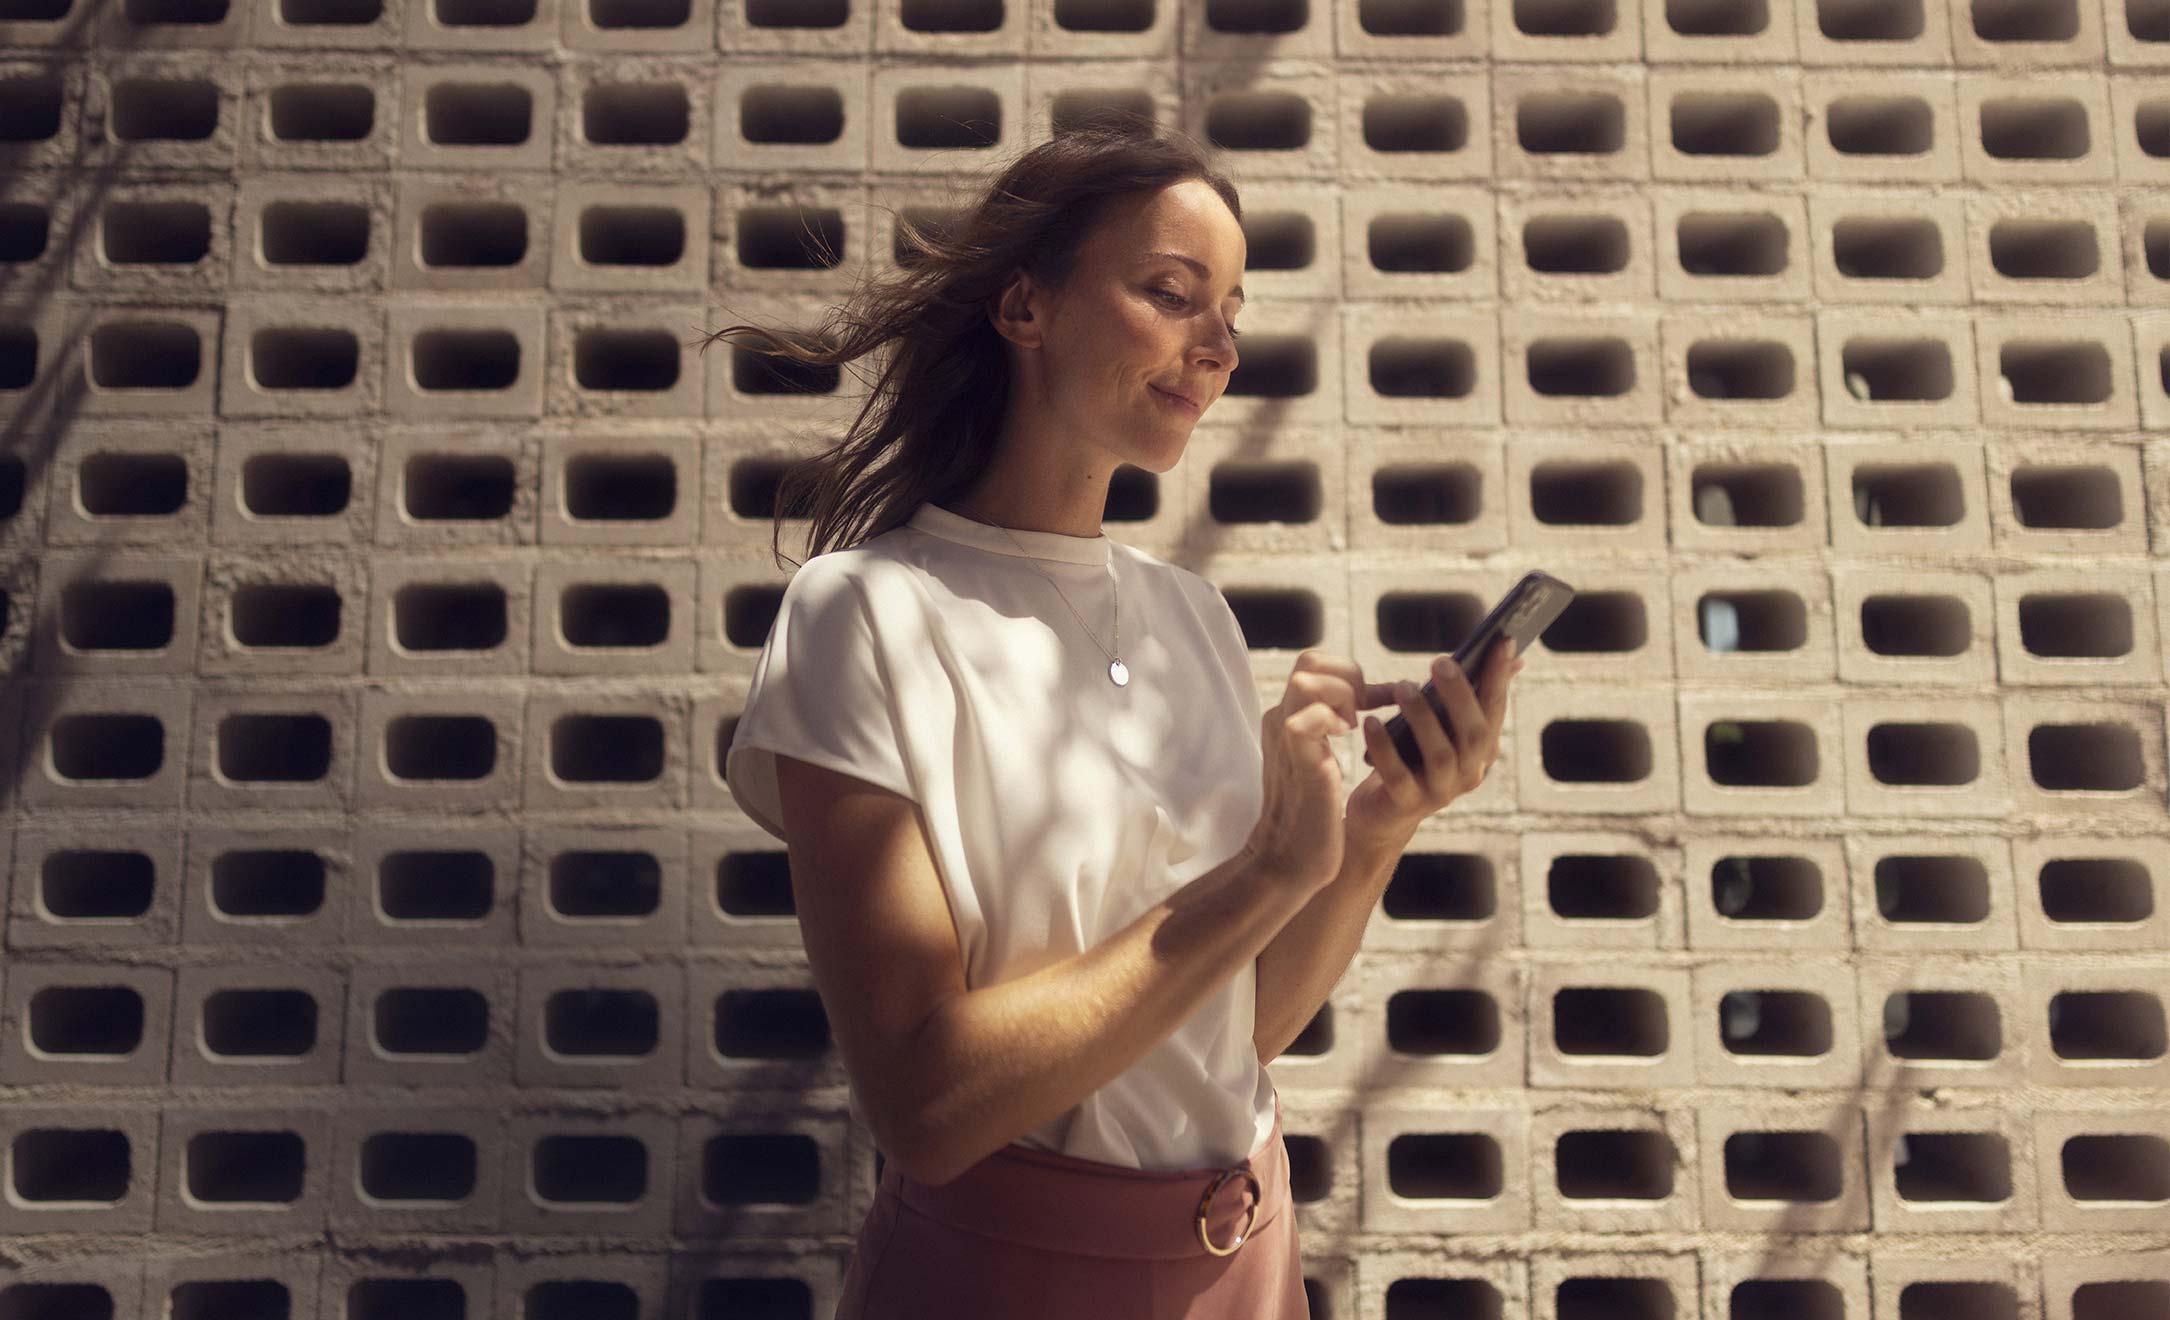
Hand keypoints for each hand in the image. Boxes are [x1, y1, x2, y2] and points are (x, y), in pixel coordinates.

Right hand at [1247, 650, 1399, 894]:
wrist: (1290, 859)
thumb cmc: (1312, 814)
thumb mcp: (1319, 759)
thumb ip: (1329, 728)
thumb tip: (1366, 702)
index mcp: (1287, 717)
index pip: (1315, 664)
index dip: (1352, 673)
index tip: (1379, 700)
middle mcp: (1281, 719)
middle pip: (1309, 661)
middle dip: (1348, 676)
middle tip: (1364, 711)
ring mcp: (1286, 738)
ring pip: (1306, 680)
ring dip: (1342, 696)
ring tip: (1353, 726)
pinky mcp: (1297, 761)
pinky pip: (1306, 719)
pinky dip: (1333, 722)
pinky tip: (1347, 741)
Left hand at [1345, 639, 1522, 850]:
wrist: (1384, 813)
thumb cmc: (1413, 757)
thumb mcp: (1443, 726)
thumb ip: (1468, 695)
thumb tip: (1513, 657)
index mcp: (1482, 749)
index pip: (1496, 709)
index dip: (1500, 676)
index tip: (1503, 640)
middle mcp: (1470, 773)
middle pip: (1474, 733)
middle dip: (1460, 695)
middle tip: (1440, 662)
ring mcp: (1440, 791)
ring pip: (1440, 754)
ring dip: (1422, 717)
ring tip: (1403, 687)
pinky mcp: (1407, 804)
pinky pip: (1398, 775)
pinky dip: (1385, 747)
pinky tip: (1370, 722)